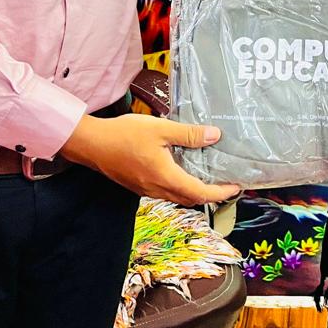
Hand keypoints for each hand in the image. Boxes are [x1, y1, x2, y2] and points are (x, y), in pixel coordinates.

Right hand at [61, 112, 239, 206]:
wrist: (92, 144)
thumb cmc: (124, 135)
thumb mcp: (160, 129)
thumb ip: (188, 134)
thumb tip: (214, 136)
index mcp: (166, 177)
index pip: (199, 193)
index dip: (220, 193)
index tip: (235, 188)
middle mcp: (157, 189)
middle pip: (190, 198)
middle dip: (210, 194)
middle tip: (224, 183)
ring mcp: (146, 189)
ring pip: (176, 196)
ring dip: (194, 190)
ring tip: (207, 175)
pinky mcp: (138, 185)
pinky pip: (164, 190)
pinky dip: (179, 185)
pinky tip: (180, 169)